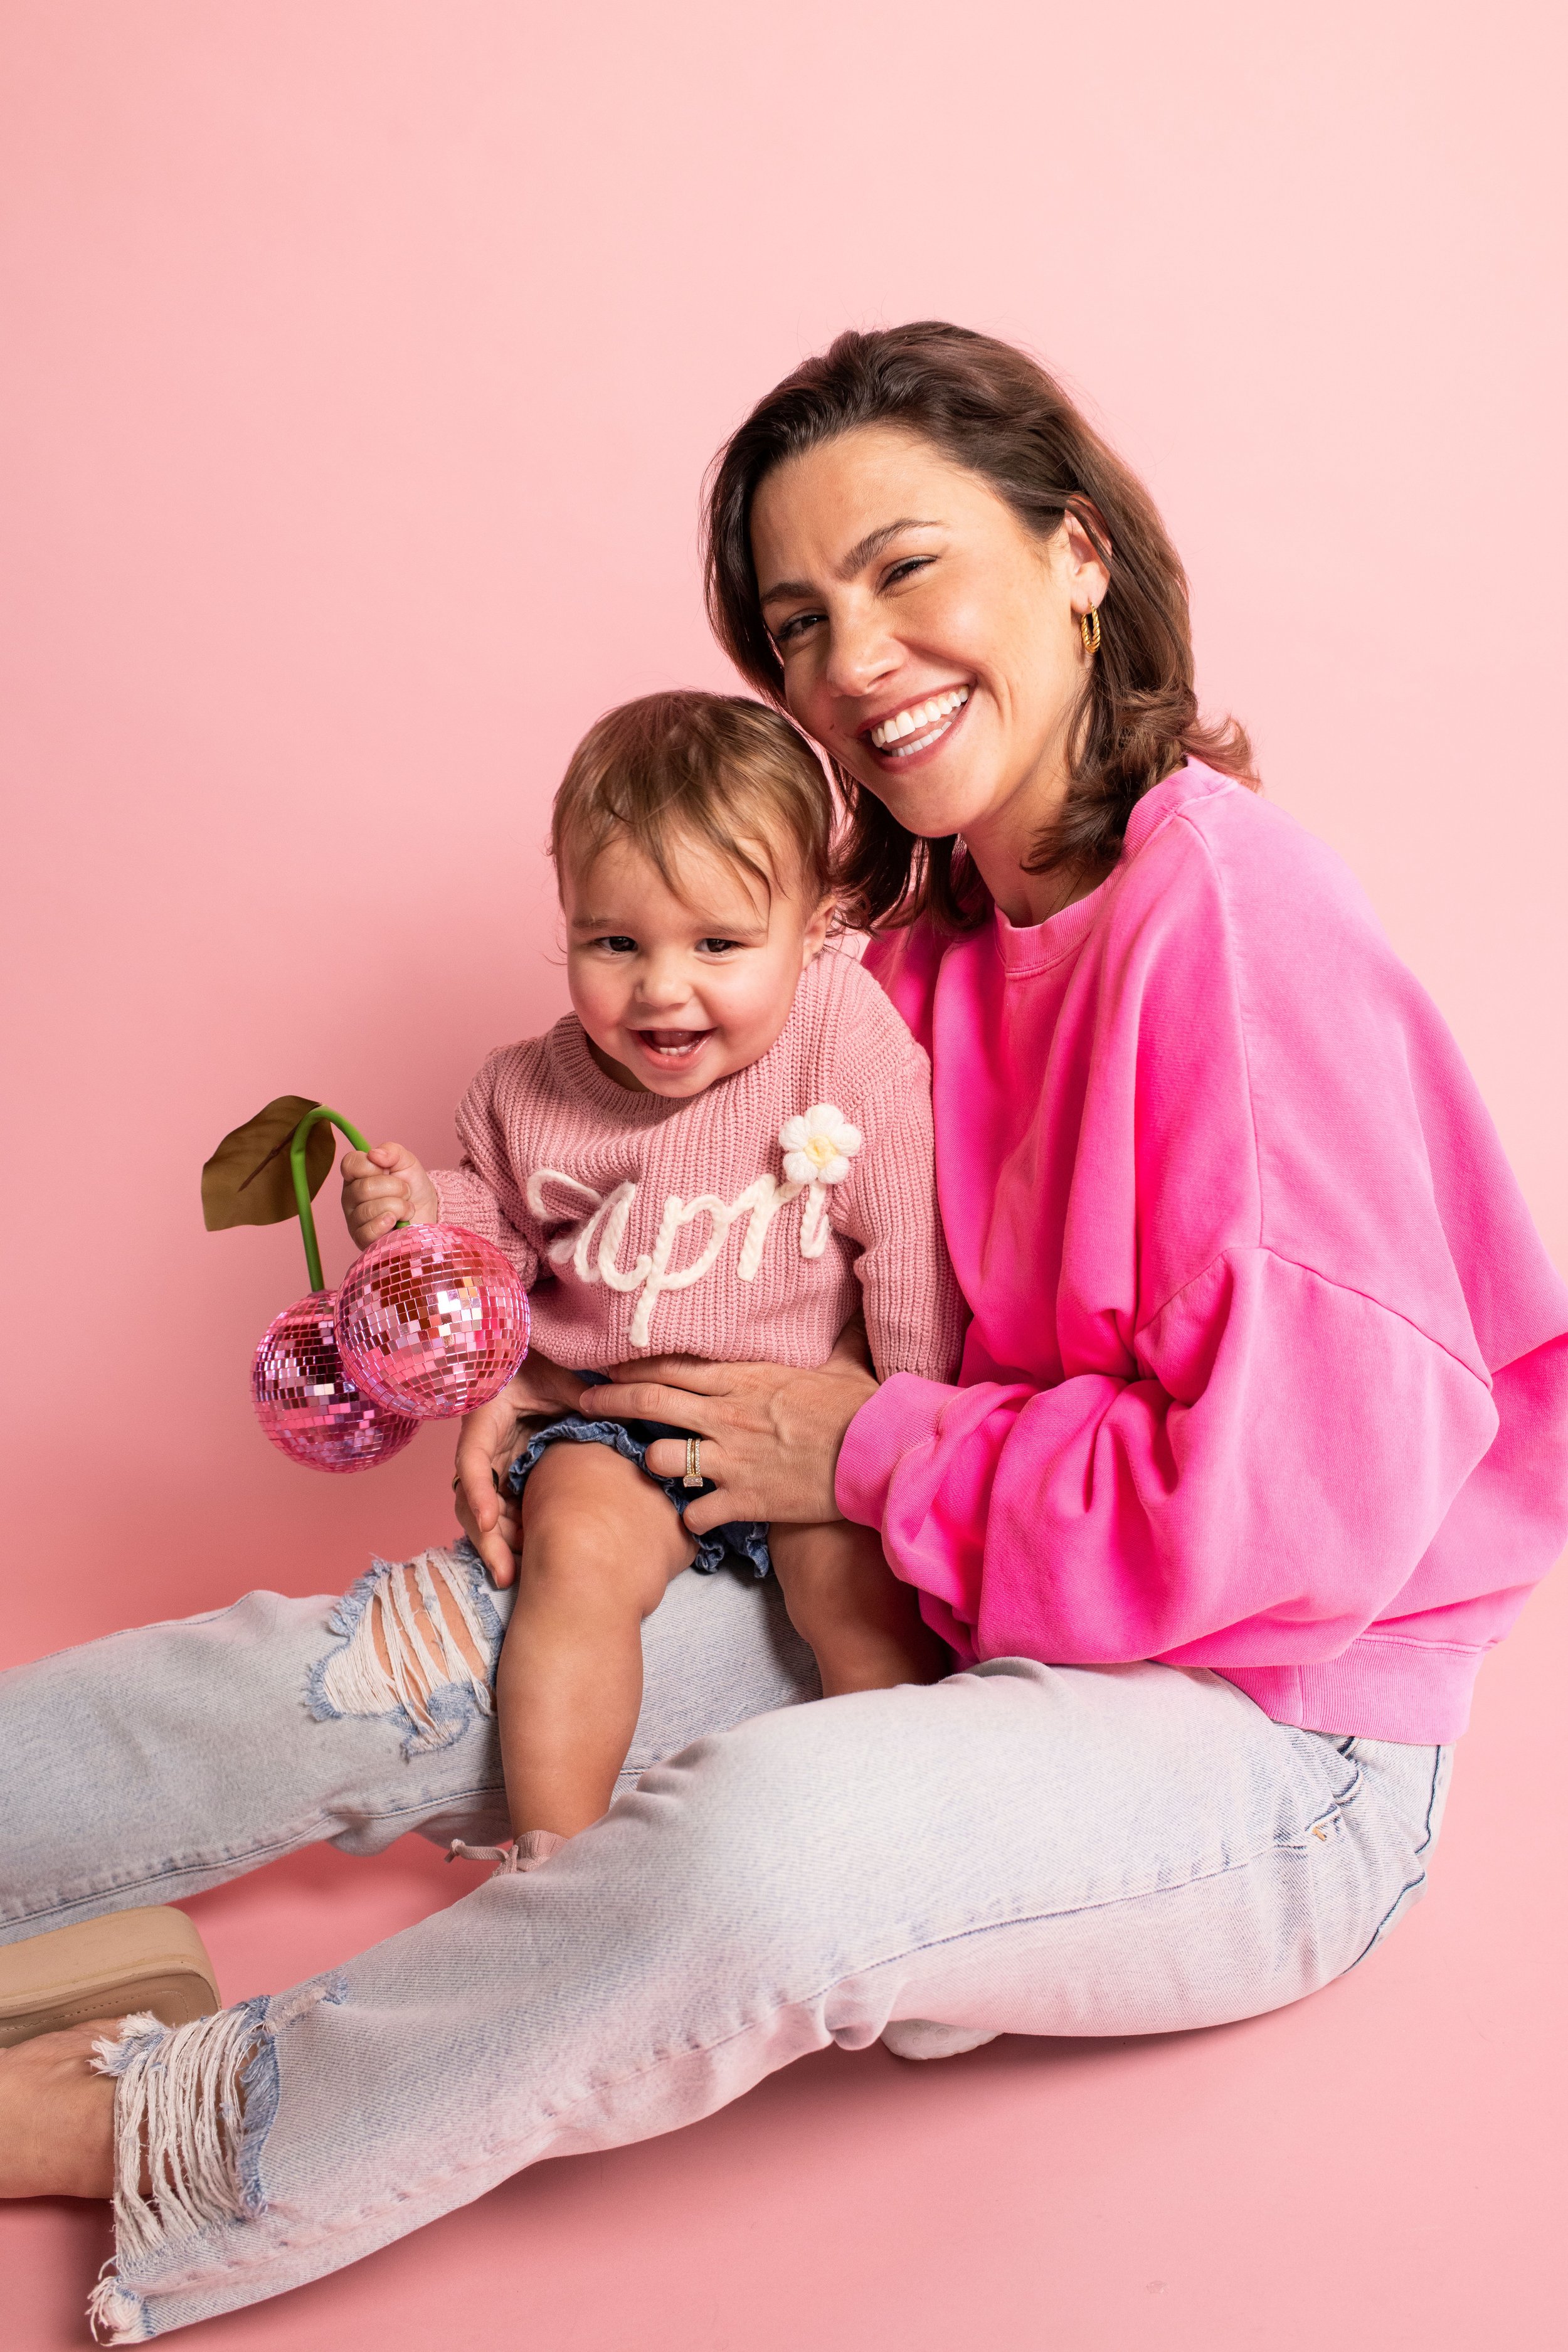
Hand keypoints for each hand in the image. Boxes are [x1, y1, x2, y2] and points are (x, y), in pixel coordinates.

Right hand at [340, 1141, 440, 1247]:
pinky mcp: (361, 1239)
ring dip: (398, 1207)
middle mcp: (350, 1196)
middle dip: (395, 1188)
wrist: (428, 1213)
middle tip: (406, 1192)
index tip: (388, 1169)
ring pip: (370, 1210)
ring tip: (405, 1209)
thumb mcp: (407, 1163)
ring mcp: (354, 1219)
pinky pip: (367, 1231)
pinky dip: (386, 1224)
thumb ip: (392, 1151)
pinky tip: (396, 1222)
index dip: (372, 1165)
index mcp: (356, 1175)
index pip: (350, 1163)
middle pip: (365, 1188)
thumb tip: (374, 1154)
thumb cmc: (413, 1187)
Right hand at [452, 1356, 585, 1585]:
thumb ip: (577, 1393)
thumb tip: (612, 1409)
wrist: (531, 1360)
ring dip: (498, 1545)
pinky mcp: (508, 1477)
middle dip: (487, 1540)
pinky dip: (515, 1534)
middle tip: (507, 1572)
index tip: (488, 1521)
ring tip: (516, 1576)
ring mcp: (494, 1467)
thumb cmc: (539, 1362)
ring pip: (485, 1514)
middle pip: (472, 1501)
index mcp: (485, 1421)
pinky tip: (528, 1558)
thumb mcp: (558, 1374)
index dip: (478, 1492)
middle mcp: (483, 1450)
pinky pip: (506, 1511)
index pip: (472, 1461)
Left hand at [581, 1354, 877, 1535]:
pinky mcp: (743, 1499)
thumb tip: (855, 1306)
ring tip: (651, 1464)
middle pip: (650, 1403)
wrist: (877, 1456)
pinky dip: (691, 1516)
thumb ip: (836, 1337)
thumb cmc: (862, 1408)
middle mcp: (727, 1415)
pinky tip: (695, 1515)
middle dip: (609, 1401)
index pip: (672, 1365)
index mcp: (744, 1378)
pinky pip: (695, 1512)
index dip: (633, 1365)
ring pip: (661, 1458)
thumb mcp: (844, 1364)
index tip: (608, 1365)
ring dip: (651, 1461)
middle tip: (582, 1403)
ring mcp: (731, 1459)